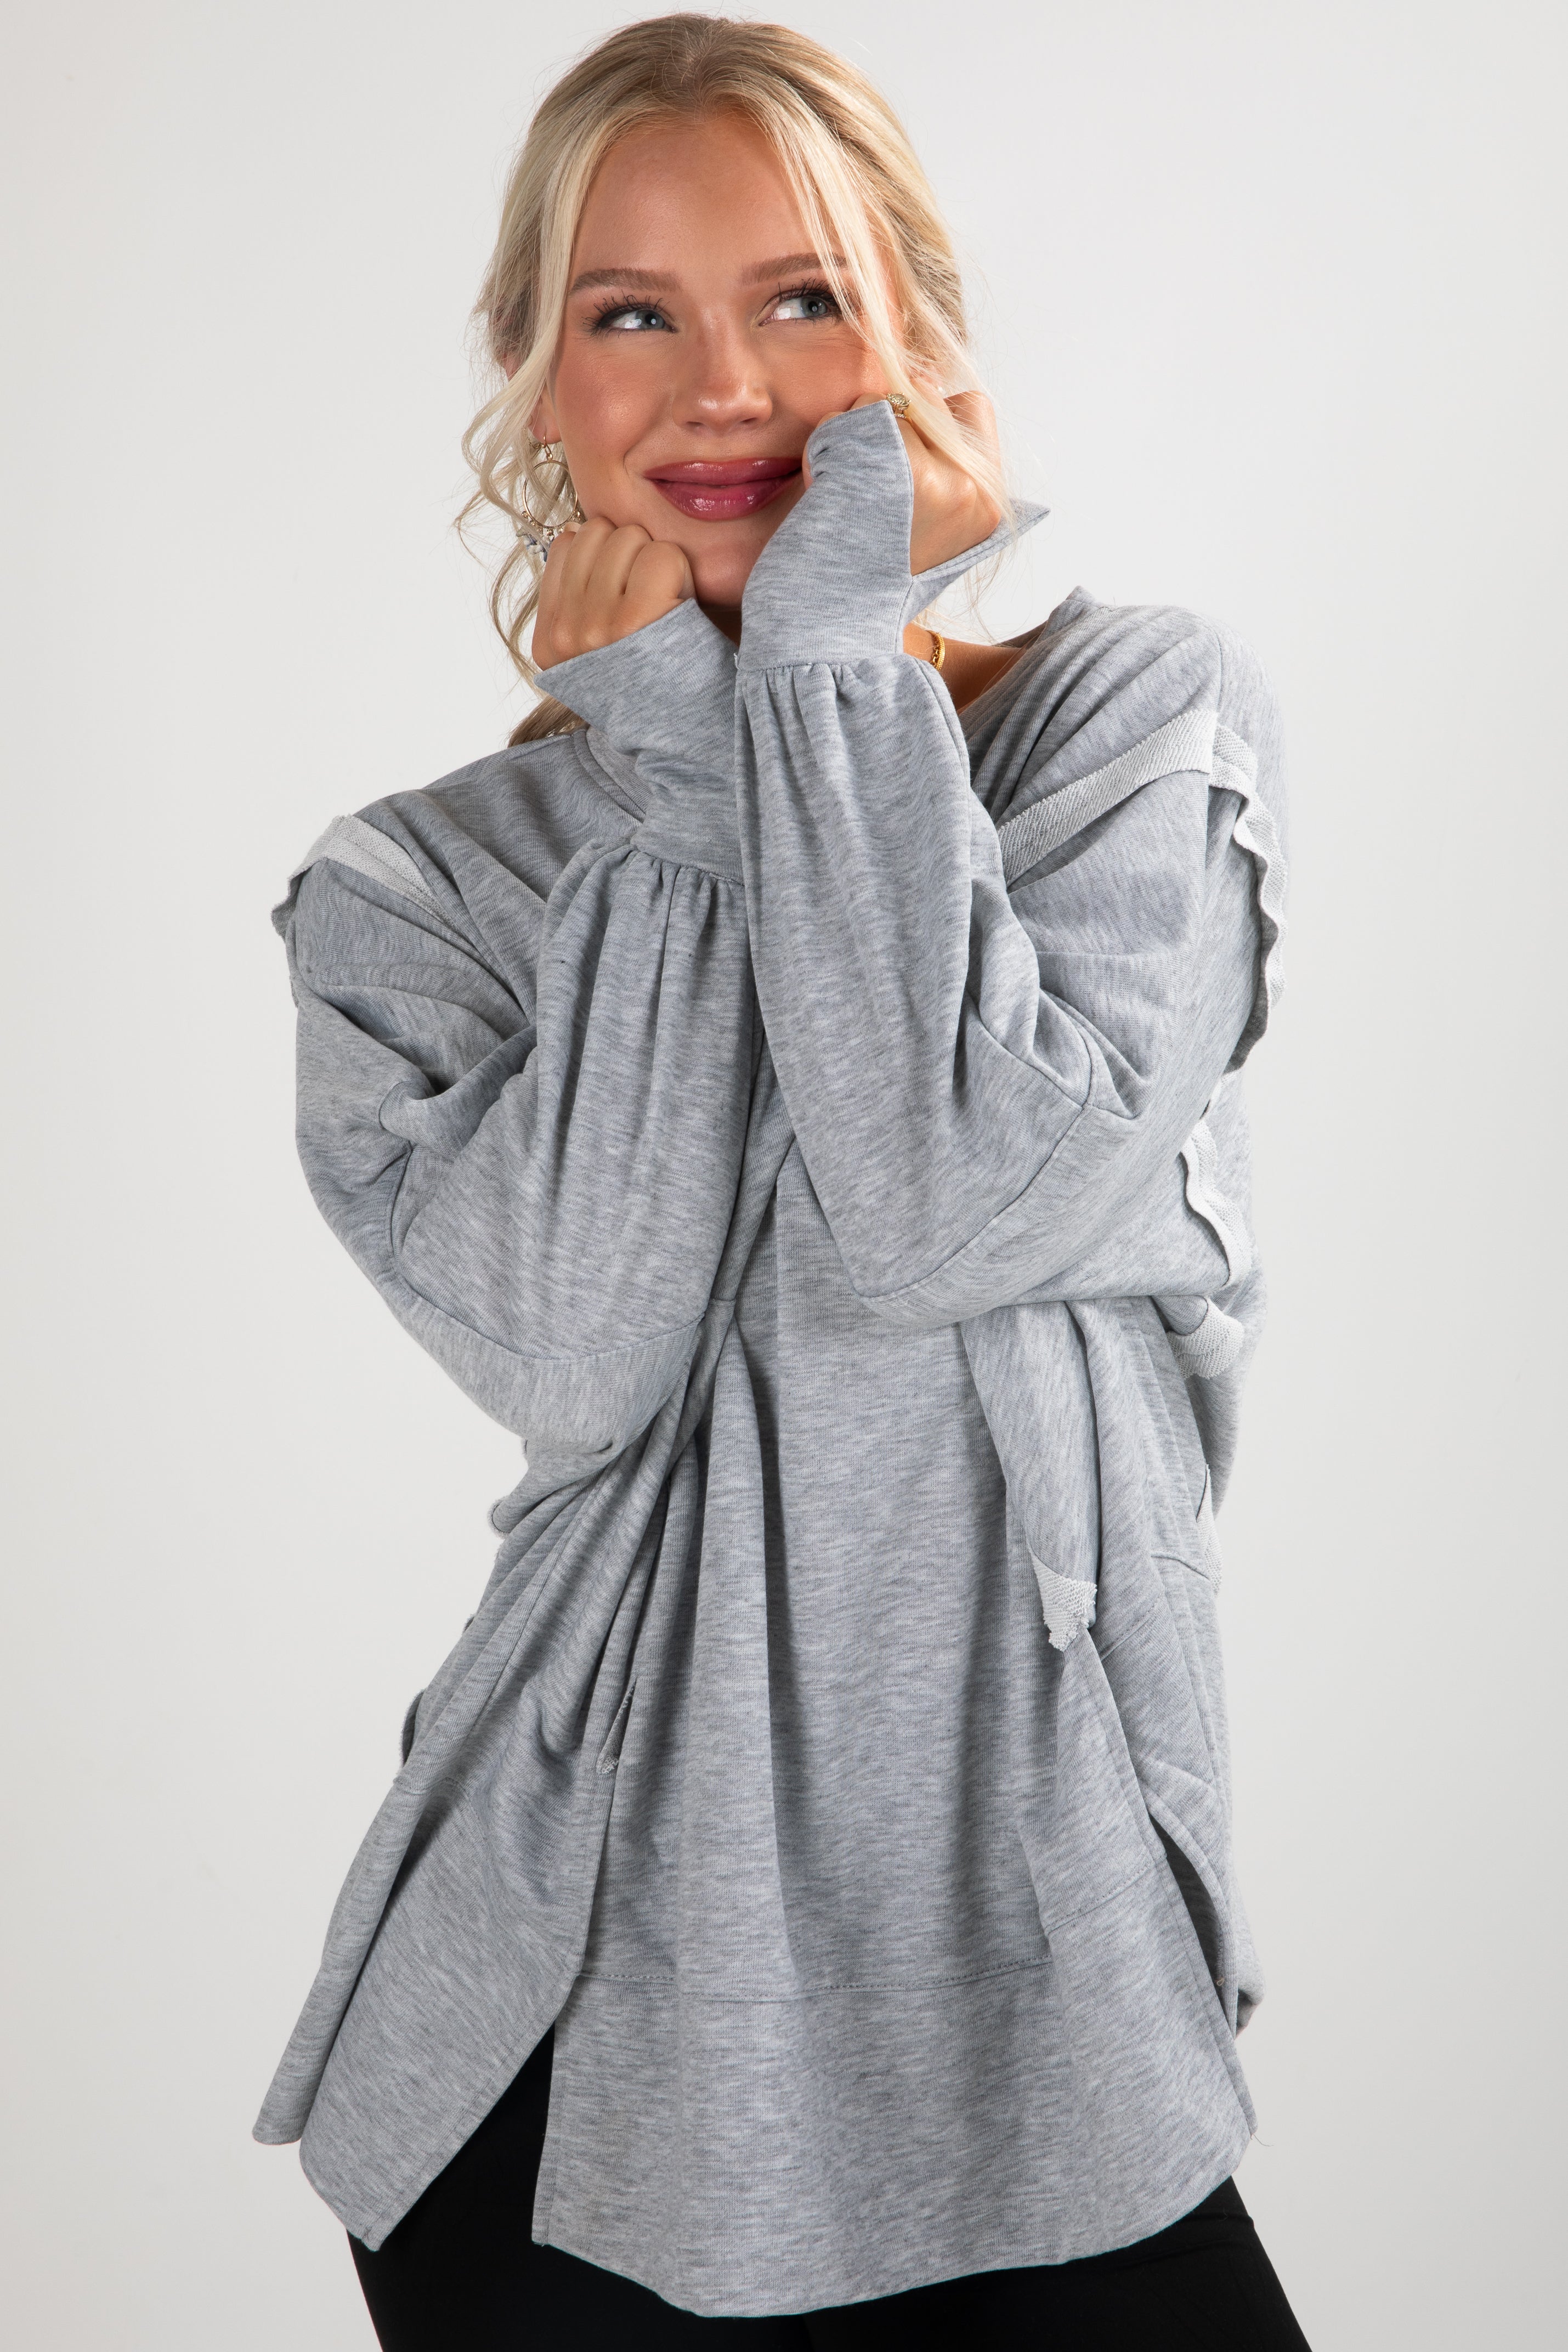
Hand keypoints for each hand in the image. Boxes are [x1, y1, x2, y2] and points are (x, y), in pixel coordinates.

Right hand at [532, 518, 693, 670]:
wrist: (692, 733)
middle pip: (598, 532)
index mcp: (549, 640)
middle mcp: (565, 635)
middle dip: (633, 552)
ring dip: (658, 560)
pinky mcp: (634, 621)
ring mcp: (595, 628)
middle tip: (654, 598)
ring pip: (629, 537)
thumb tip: (575, 529)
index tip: (627, 593)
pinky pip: (660, 555)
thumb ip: (577, 590)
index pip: (567, 543)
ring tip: (668, 604)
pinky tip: (682, 606)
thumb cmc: (657, 679)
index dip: (608, 555)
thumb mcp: (599, 644)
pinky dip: (682, 573)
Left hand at [806, 389, 1002, 575]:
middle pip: (924, 396)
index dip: (929, 417)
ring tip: (843, 490)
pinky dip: (826, 444)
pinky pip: (851, 418)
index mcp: (987, 505)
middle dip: (885, 422)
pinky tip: (825, 489)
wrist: (829, 628)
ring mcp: (937, 479)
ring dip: (852, 434)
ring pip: (884, 403)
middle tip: (865, 482)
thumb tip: (923, 376)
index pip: (972, 407)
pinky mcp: (894, 471)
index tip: (899, 457)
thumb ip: (938, 461)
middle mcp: (972, 491)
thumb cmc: (865, 577)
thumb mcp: (923, 526)